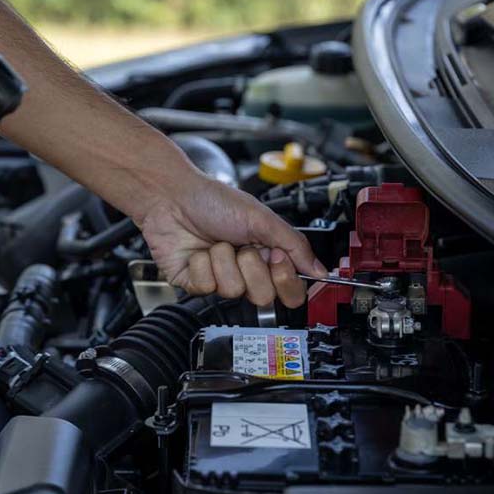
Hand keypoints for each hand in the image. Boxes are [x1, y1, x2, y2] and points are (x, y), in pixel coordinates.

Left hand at [140, 176, 327, 307]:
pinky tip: (197, 251)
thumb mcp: (262, 219)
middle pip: (264, 296)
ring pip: (233, 291)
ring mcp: (220, 279)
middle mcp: (245, 271)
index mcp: (266, 256)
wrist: (172, 196)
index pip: (290, 290)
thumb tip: (321, 271)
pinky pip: (206, 288)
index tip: (275, 256)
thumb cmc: (213, 200)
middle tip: (243, 247)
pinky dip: (201, 265)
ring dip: (224, 261)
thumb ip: (295, 246)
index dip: (285, 279)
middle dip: (252, 268)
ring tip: (216, 243)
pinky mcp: (195, 284)